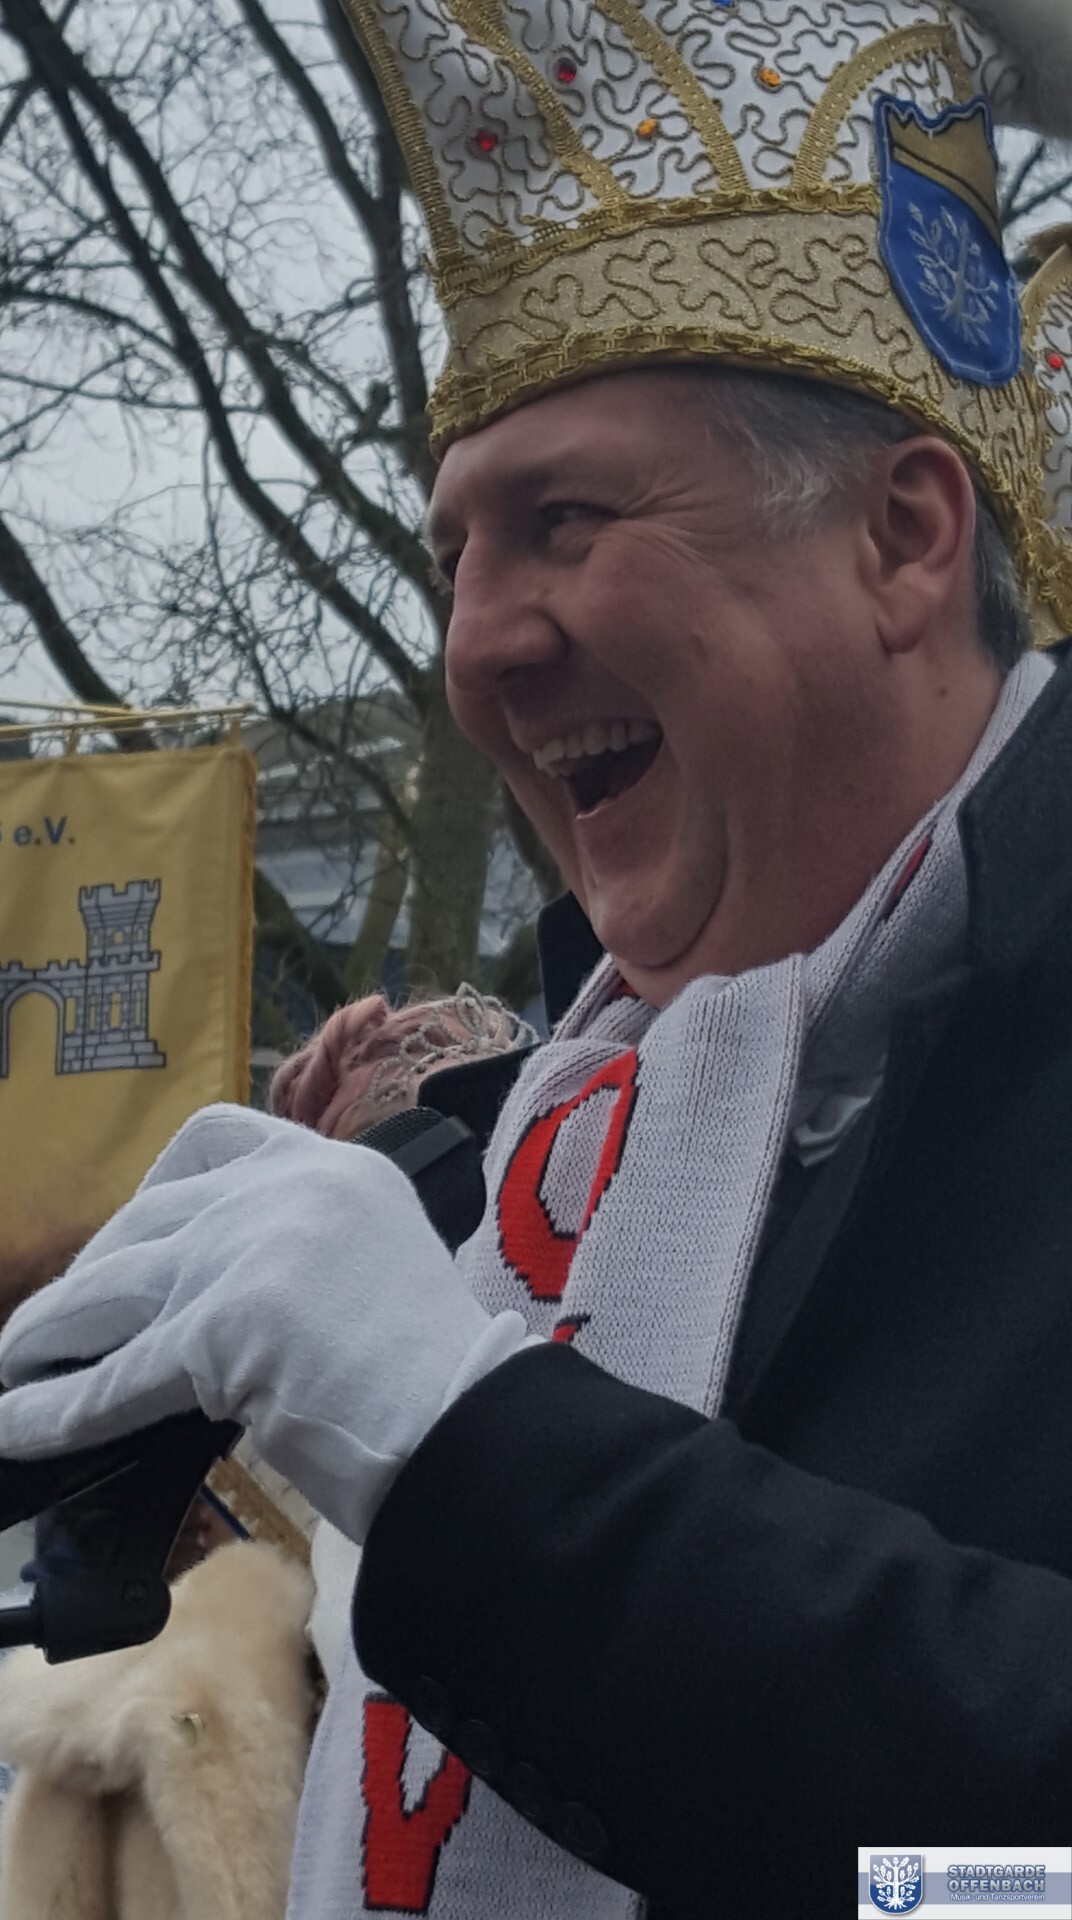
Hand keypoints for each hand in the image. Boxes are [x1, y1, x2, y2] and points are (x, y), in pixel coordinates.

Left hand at [0, 1106, 531, 1541]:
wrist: (472, 1428)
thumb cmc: (441, 1380)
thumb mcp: (379, 1269)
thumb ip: (304, 1256)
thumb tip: (212, 1304)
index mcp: (336, 1168)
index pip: (216, 1136)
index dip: (156, 1183)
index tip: (133, 1228)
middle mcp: (288, 1191)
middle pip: (149, 1220)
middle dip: (89, 1275)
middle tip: (56, 1323)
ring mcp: (251, 1252)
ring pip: (114, 1289)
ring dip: (47, 1335)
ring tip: (11, 1363)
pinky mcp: (222, 1328)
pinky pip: (114, 1377)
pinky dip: (53, 1408)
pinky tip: (15, 1426)